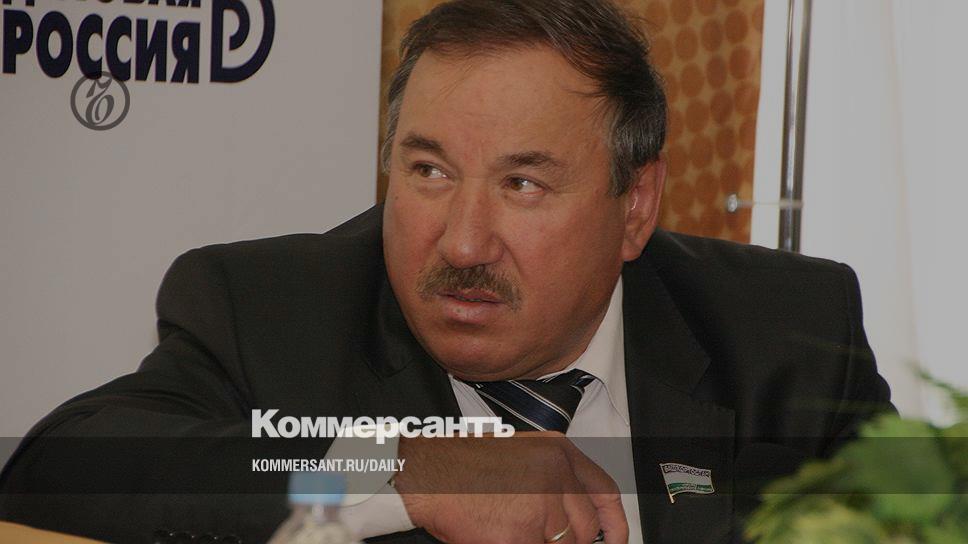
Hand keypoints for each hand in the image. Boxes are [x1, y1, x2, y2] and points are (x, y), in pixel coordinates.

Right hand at [394, 432, 627, 543]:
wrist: (427, 474)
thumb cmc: (463, 465)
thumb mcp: (522, 456)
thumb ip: (554, 482)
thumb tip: (574, 519)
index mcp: (558, 452)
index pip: (605, 492)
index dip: (614, 524)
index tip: (614, 540)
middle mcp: (555, 475)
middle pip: (585, 528)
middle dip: (569, 542)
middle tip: (542, 537)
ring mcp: (540, 506)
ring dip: (541, 543)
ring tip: (512, 529)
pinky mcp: (521, 535)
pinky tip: (501, 536)